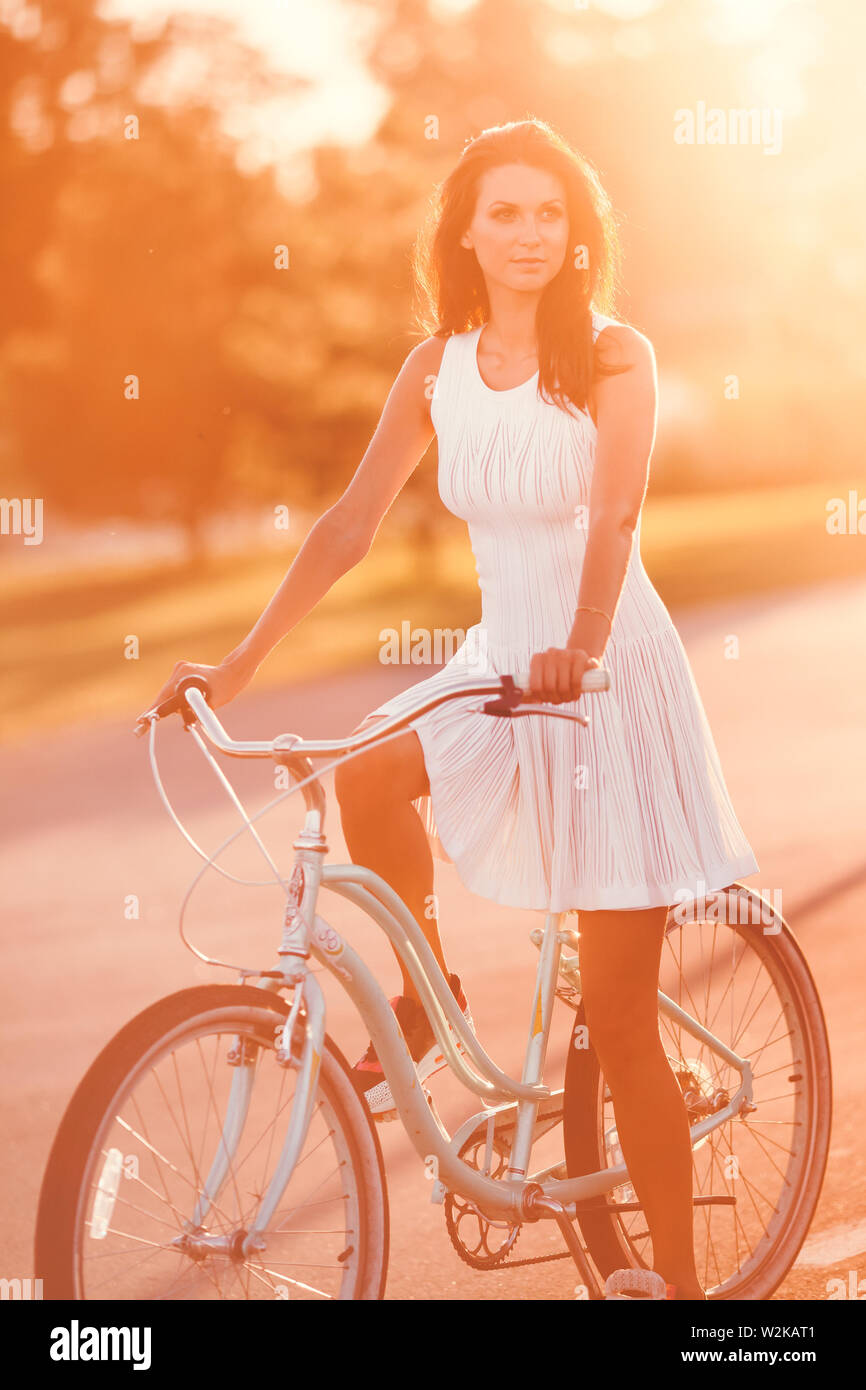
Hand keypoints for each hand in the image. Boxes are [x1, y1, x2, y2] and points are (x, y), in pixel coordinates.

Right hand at [133, 654, 253, 734]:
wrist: (232, 674)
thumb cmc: (223, 689)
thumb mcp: (208, 704)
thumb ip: (193, 712)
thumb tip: (184, 724)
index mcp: (183, 675)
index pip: (163, 697)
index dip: (152, 712)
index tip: (141, 722)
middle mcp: (179, 670)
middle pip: (165, 696)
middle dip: (163, 711)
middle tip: (142, 729)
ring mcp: (181, 670)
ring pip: (171, 694)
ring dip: (176, 705)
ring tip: (194, 706)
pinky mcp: (183, 672)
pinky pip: (176, 690)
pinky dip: (179, 699)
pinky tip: (191, 702)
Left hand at [523, 647, 599, 704]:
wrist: (580, 659)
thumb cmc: (560, 673)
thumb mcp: (546, 676)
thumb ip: (536, 687)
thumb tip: (527, 701)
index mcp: (537, 659)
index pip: (535, 685)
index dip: (542, 697)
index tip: (547, 700)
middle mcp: (550, 653)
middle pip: (549, 687)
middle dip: (555, 698)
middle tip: (559, 700)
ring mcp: (565, 654)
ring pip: (563, 686)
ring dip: (566, 697)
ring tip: (568, 698)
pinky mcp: (579, 656)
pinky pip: (575, 681)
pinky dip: (576, 692)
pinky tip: (576, 693)